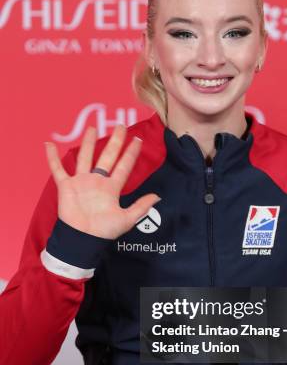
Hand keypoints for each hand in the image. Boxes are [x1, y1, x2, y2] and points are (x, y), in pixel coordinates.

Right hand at [45, 124, 159, 239]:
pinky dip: (52, 158)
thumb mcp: (127, 219)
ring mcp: (81, 182)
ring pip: (85, 157)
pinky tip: (49, 144)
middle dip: (114, 141)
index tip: (138, 140)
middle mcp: (97, 181)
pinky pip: (58, 169)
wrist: (83, 238)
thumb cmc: (104, 231)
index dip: (130, 153)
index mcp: (112, 188)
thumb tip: (158, 197)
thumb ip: (141, 207)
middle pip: (107, 156)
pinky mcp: (66, 186)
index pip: (123, 166)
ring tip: (91, 128)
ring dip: (88, 143)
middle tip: (120, 126)